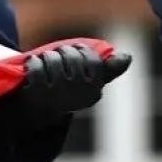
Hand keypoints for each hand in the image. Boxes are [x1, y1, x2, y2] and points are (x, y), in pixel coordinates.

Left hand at [14, 44, 131, 126]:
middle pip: (73, 58)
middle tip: (58, 53)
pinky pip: (37, 67)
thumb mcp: (89, 82)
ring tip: (46, 60)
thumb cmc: (68, 91)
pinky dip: (33, 62)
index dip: (82, 50)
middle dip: (64, 51)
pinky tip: (34, 65)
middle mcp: (77, 97)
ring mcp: (56, 97)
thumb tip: (128, 57)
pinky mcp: (36, 95)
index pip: (93, 61)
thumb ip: (108, 69)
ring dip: (48, 56)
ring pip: (54, 60)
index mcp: (92, 92)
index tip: (75, 49)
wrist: (39, 112)